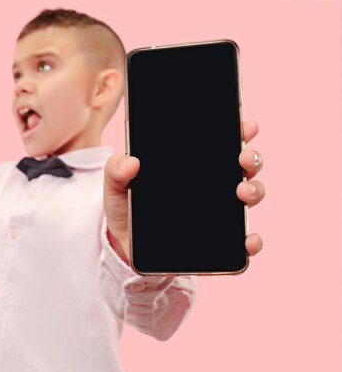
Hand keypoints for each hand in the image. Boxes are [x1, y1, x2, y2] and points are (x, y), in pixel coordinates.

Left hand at [103, 119, 264, 265]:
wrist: (124, 246)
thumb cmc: (126, 208)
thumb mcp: (116, 185)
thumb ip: (116, 169)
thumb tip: (131, 162)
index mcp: (194, 165)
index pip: (223, 142)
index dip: (240, 130)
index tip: (247, 125)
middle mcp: (214, 186)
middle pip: (245, 166)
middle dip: (252, 158)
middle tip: (242, 158)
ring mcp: (220, 214)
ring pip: (251, 196)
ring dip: (255, 191)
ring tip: (242, 192)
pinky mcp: (220, 244)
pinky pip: (244, 242)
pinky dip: (252, 241)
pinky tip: (248, 240)